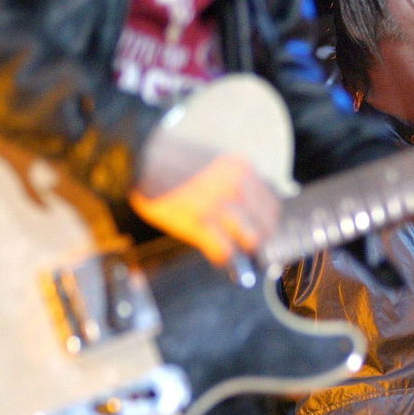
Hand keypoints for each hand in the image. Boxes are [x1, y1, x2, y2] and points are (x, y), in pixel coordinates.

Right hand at [130, 135, 279, 265]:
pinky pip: (223, 250)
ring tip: (241, 257)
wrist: (141, 154)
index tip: (265, 231)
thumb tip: (248, 205)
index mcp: (241, 168)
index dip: (268, 222)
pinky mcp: (197, 222)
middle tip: (254, 249)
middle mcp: (235, 186)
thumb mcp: (214, 160)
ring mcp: (217, 205)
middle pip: (266, 224)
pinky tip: (221, 260)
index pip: (272, 203)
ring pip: (251, 238)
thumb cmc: (173, 159)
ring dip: (246, 250)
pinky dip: (224, 259)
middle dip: (261, 239)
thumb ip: (234, 179)